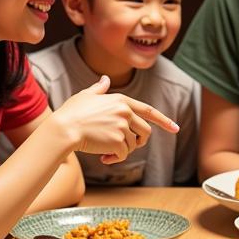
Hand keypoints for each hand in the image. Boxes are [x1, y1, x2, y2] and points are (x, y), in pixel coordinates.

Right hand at [51, 76, 179, 163]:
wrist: (63, 129)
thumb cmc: (71, 113)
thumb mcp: (86, 96)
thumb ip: (99, 89)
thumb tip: (105, 79)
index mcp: (121, 100)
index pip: (148, 111)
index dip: (164, 120)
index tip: (175, 128)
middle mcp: (125, 112)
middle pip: (145, 132)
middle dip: (138, 142)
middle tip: (124, 147)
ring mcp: (122, 126)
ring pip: (133, 145)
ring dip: (122, 151)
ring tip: (106, 151)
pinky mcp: (118, 140)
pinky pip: (124, 154)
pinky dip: (115, 159)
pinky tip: (103, 158)